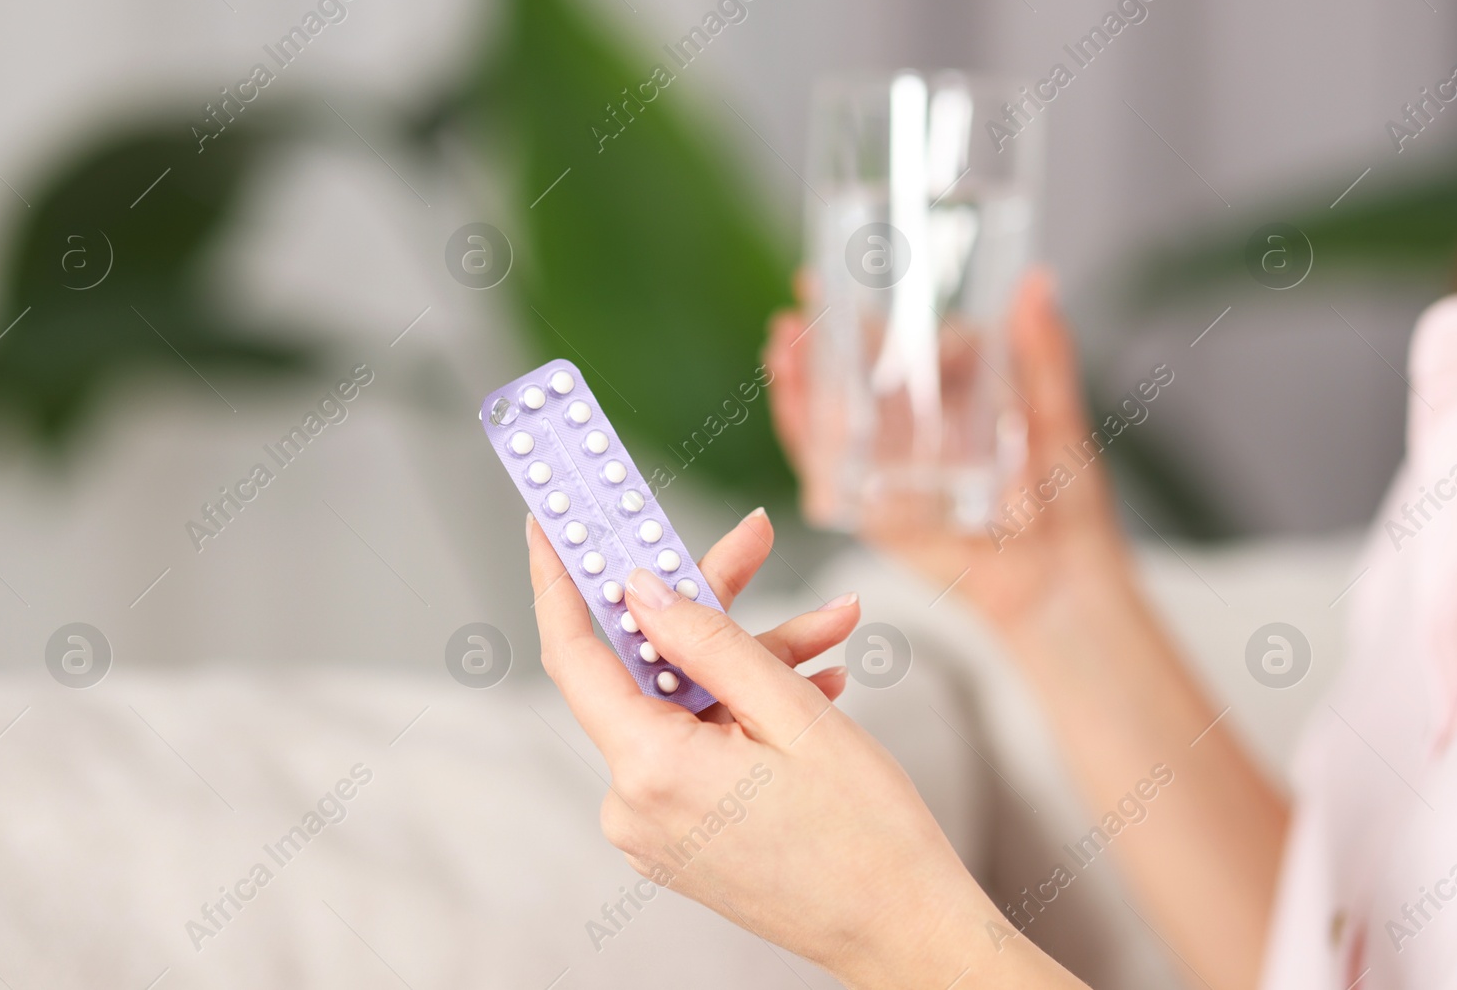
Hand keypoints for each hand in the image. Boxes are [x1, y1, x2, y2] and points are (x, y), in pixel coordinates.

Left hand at [527, 509, 1083, 989]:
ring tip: (832, 627)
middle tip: (754, 541)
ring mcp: (657, 826)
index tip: (550, 523)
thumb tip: (639, 588)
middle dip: (707, 605)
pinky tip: (815, 681)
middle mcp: (634, 803)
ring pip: (686, 703)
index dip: (559, 578)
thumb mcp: (791, 713)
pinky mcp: (683, 836)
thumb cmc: (865, 835)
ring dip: (752, 660)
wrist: (905, 933)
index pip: (574, 653)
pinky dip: (748, 710)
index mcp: (650, 768)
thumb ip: (707, 640)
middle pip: (649, 668)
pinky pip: (700, 745)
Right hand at [765, 271, 1138, 641]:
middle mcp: (906, 431)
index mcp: (947, 400)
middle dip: (815, 338)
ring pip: (825, 417)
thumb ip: (1044, 354)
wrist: (1057, 579)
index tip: (834, 272)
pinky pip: (825, 469)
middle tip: (800, 299)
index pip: (892, 344)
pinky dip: (803, 435)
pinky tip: (792, 401)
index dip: (859, 311)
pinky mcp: (867, 507)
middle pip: (845, 375)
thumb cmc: (1068, 502)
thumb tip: (1037, 282)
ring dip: (798, 379)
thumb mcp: (1057, 414)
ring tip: (784, 343)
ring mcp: (883, 469)